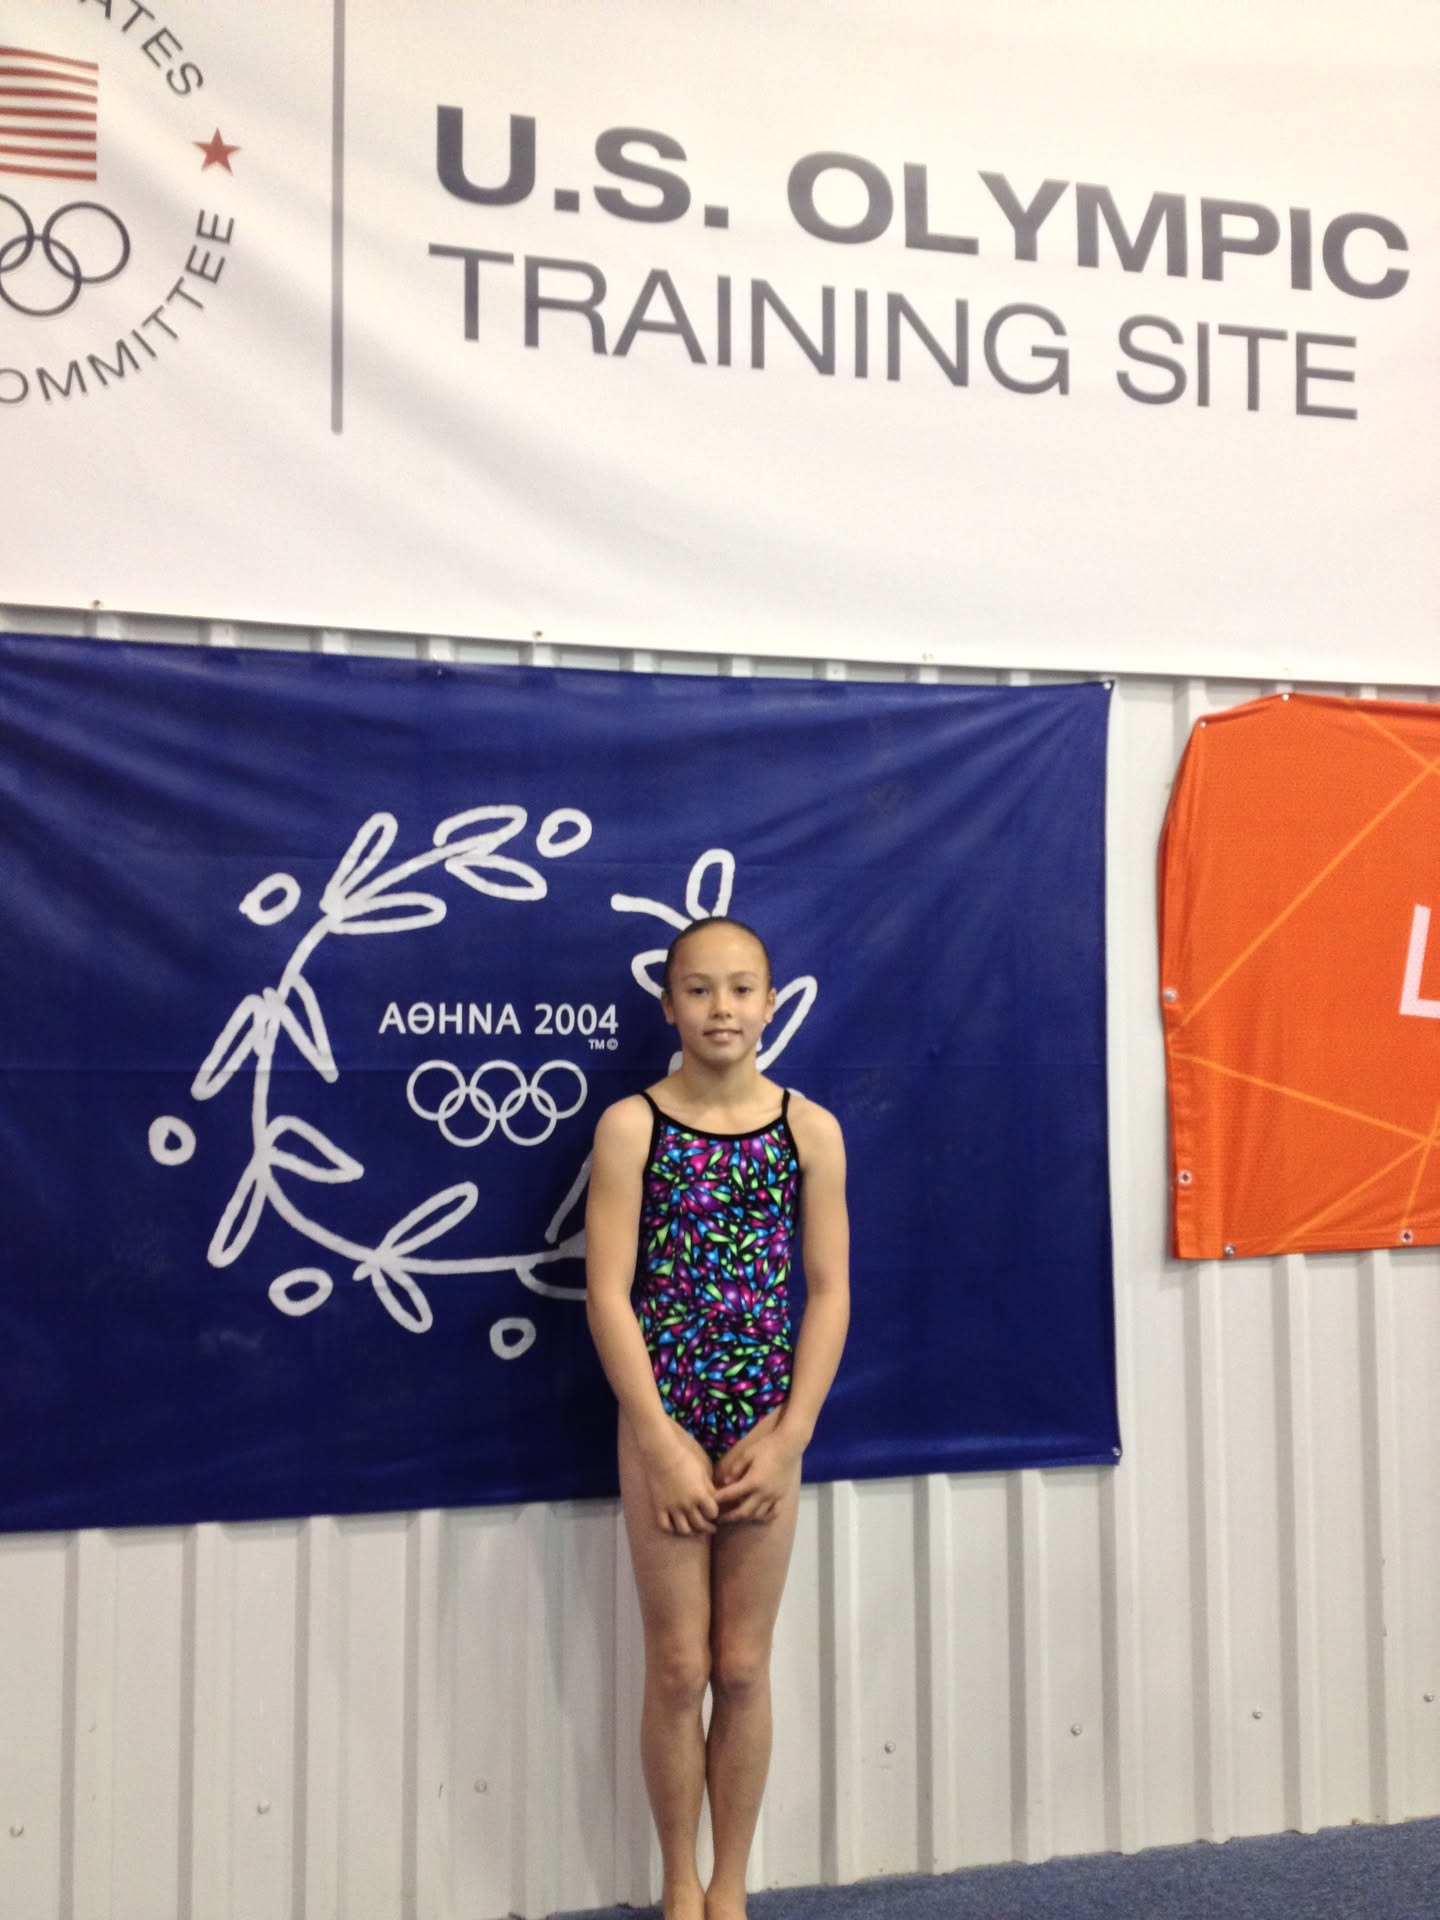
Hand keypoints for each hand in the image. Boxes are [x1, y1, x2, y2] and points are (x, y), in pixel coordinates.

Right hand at [641, 1420, 721, 1535]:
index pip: (713, 1513)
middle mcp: (687, 1504)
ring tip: (695, 1530)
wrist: (661, 1453)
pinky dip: (672, 1529)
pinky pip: (665, 1526)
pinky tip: (676, 1526)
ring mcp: (672, 1507)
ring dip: (692, 1532)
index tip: (715, 1513)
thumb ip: (709, 1488)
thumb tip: (715, 1500)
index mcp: (700, 1494)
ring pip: (684, 1529)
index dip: (715, 1514)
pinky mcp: (659, 1507)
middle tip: (711, 1528)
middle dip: (708, 1528)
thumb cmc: (685, 1458)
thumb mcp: (702, 1471)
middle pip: (700, 1524)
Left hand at [712, 1411, 802, 1523]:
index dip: (719, 1499)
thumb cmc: (766, 1447)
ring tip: (735, 1518)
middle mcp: (763, 1493)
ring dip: (745, 1519)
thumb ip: (735, 1469)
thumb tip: (725, 1482)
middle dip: (730, 1517)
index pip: (732, 1494)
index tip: (710, 1502)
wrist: (788, 1446)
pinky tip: (757, 1517)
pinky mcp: (782, 1496)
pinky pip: (773, 1513)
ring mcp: (774, 1497)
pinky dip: (764, 1517)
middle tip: (719, 1519)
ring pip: (757, 1515)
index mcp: (753, 1481)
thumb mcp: (747, 1454)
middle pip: (744, 1512)